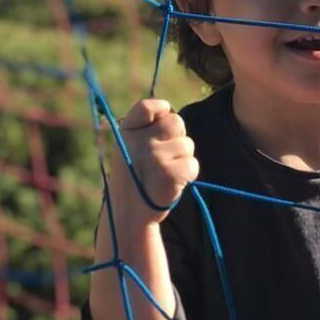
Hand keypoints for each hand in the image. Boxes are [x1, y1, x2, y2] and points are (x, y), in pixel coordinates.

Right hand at [109, 99, 197, 225]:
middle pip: (176, 122)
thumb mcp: (129, 147)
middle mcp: (139, 142)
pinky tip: (172, 183)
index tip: (161, 122)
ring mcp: (154, 157)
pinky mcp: (170, 174)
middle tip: (164, 157)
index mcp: (126, 132)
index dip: (162, 110)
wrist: (129, 213)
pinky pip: (193, 165)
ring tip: (165, 172)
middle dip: (177, 137)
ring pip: (188, 144)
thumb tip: (170, 110)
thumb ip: (146, 127)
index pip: (150, 106)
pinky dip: (188, 175)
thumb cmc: (135, 176)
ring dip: (183, 159)